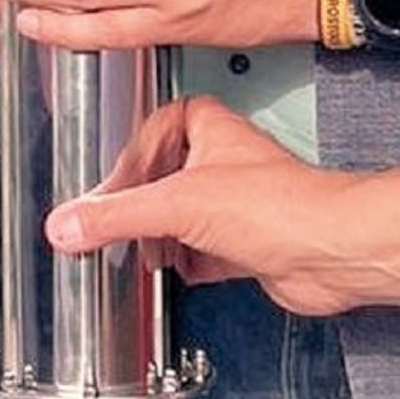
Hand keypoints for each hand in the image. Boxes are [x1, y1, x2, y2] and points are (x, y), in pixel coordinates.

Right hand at [44, 98, 366, 315]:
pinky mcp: (246, 243)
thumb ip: (117, 216)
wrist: (331, 251)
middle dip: (137, 203)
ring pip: (181, 216)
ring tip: (134, 248)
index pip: (150, 130)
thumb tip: (68, 223)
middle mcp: (223, 161)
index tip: (103, 185)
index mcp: (208, 127)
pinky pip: (201, 251)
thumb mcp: (178, 205)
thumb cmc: (281, 206)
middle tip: (109, 220)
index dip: (126, 159)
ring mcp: (235, 204)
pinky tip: (170, 271)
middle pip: (163, 177)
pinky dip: (183, 263)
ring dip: (158, 236)